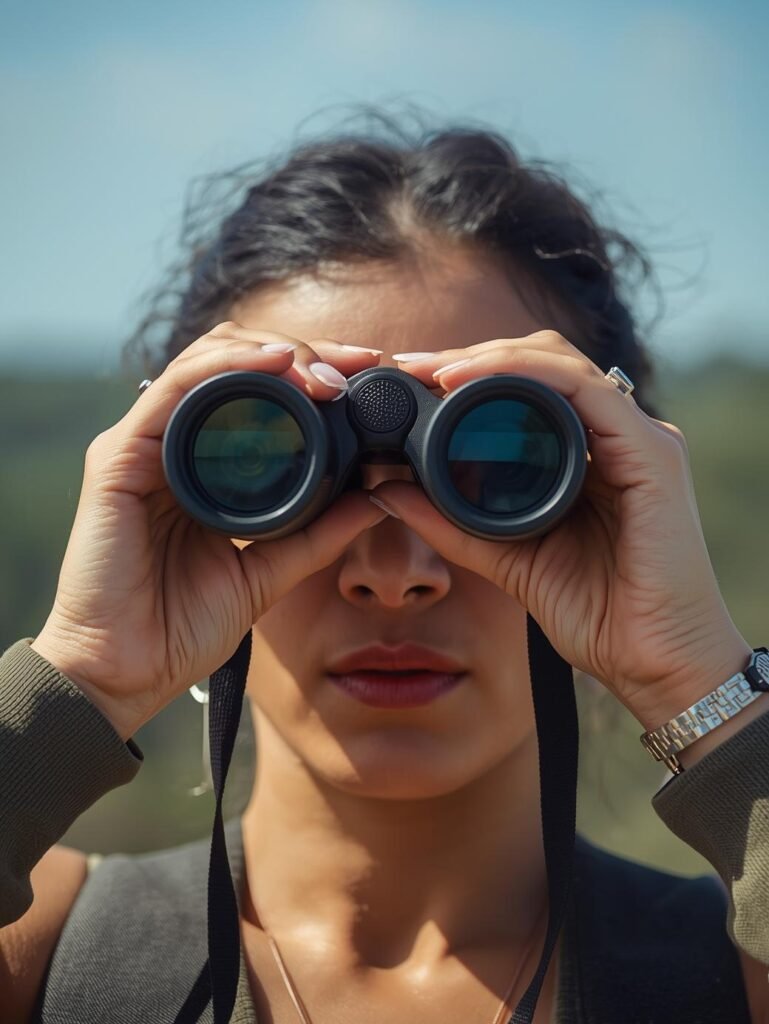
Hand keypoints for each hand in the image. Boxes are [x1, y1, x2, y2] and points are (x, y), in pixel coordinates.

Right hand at [31, 322, 387, 739]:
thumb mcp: (269, 570)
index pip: (260, 391)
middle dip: (306, 351)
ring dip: (273, 352)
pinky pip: (174, 389)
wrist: (127, 673)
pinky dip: (226, 367)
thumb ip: (320, 533)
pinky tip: (274, 364)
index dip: (315, 373)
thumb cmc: (183, 626)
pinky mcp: (119, 456)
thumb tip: (377, 498)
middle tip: (361, 362)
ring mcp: (144, 444)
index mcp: (205, 465)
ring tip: (326, 367)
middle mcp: (174, 444)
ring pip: (208, 361)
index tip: (371, 374)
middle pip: (238, 363)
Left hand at [369, 331, 750, 728]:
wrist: (654, 664)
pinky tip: (477, 383)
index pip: (529, 386)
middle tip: (413, 366)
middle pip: (542, 362)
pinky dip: (528, 377)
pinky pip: (587, 392)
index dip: (470, 371)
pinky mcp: (653, 455)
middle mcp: (617, 436)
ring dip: (493, 358)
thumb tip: (387, 490)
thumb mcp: (506, 557)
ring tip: (434, 371)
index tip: (411, 377)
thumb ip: (450, 522)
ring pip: (562, 364)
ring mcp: (639, 440)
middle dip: (473, 355)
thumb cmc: (597, 614)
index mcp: (590, 454)